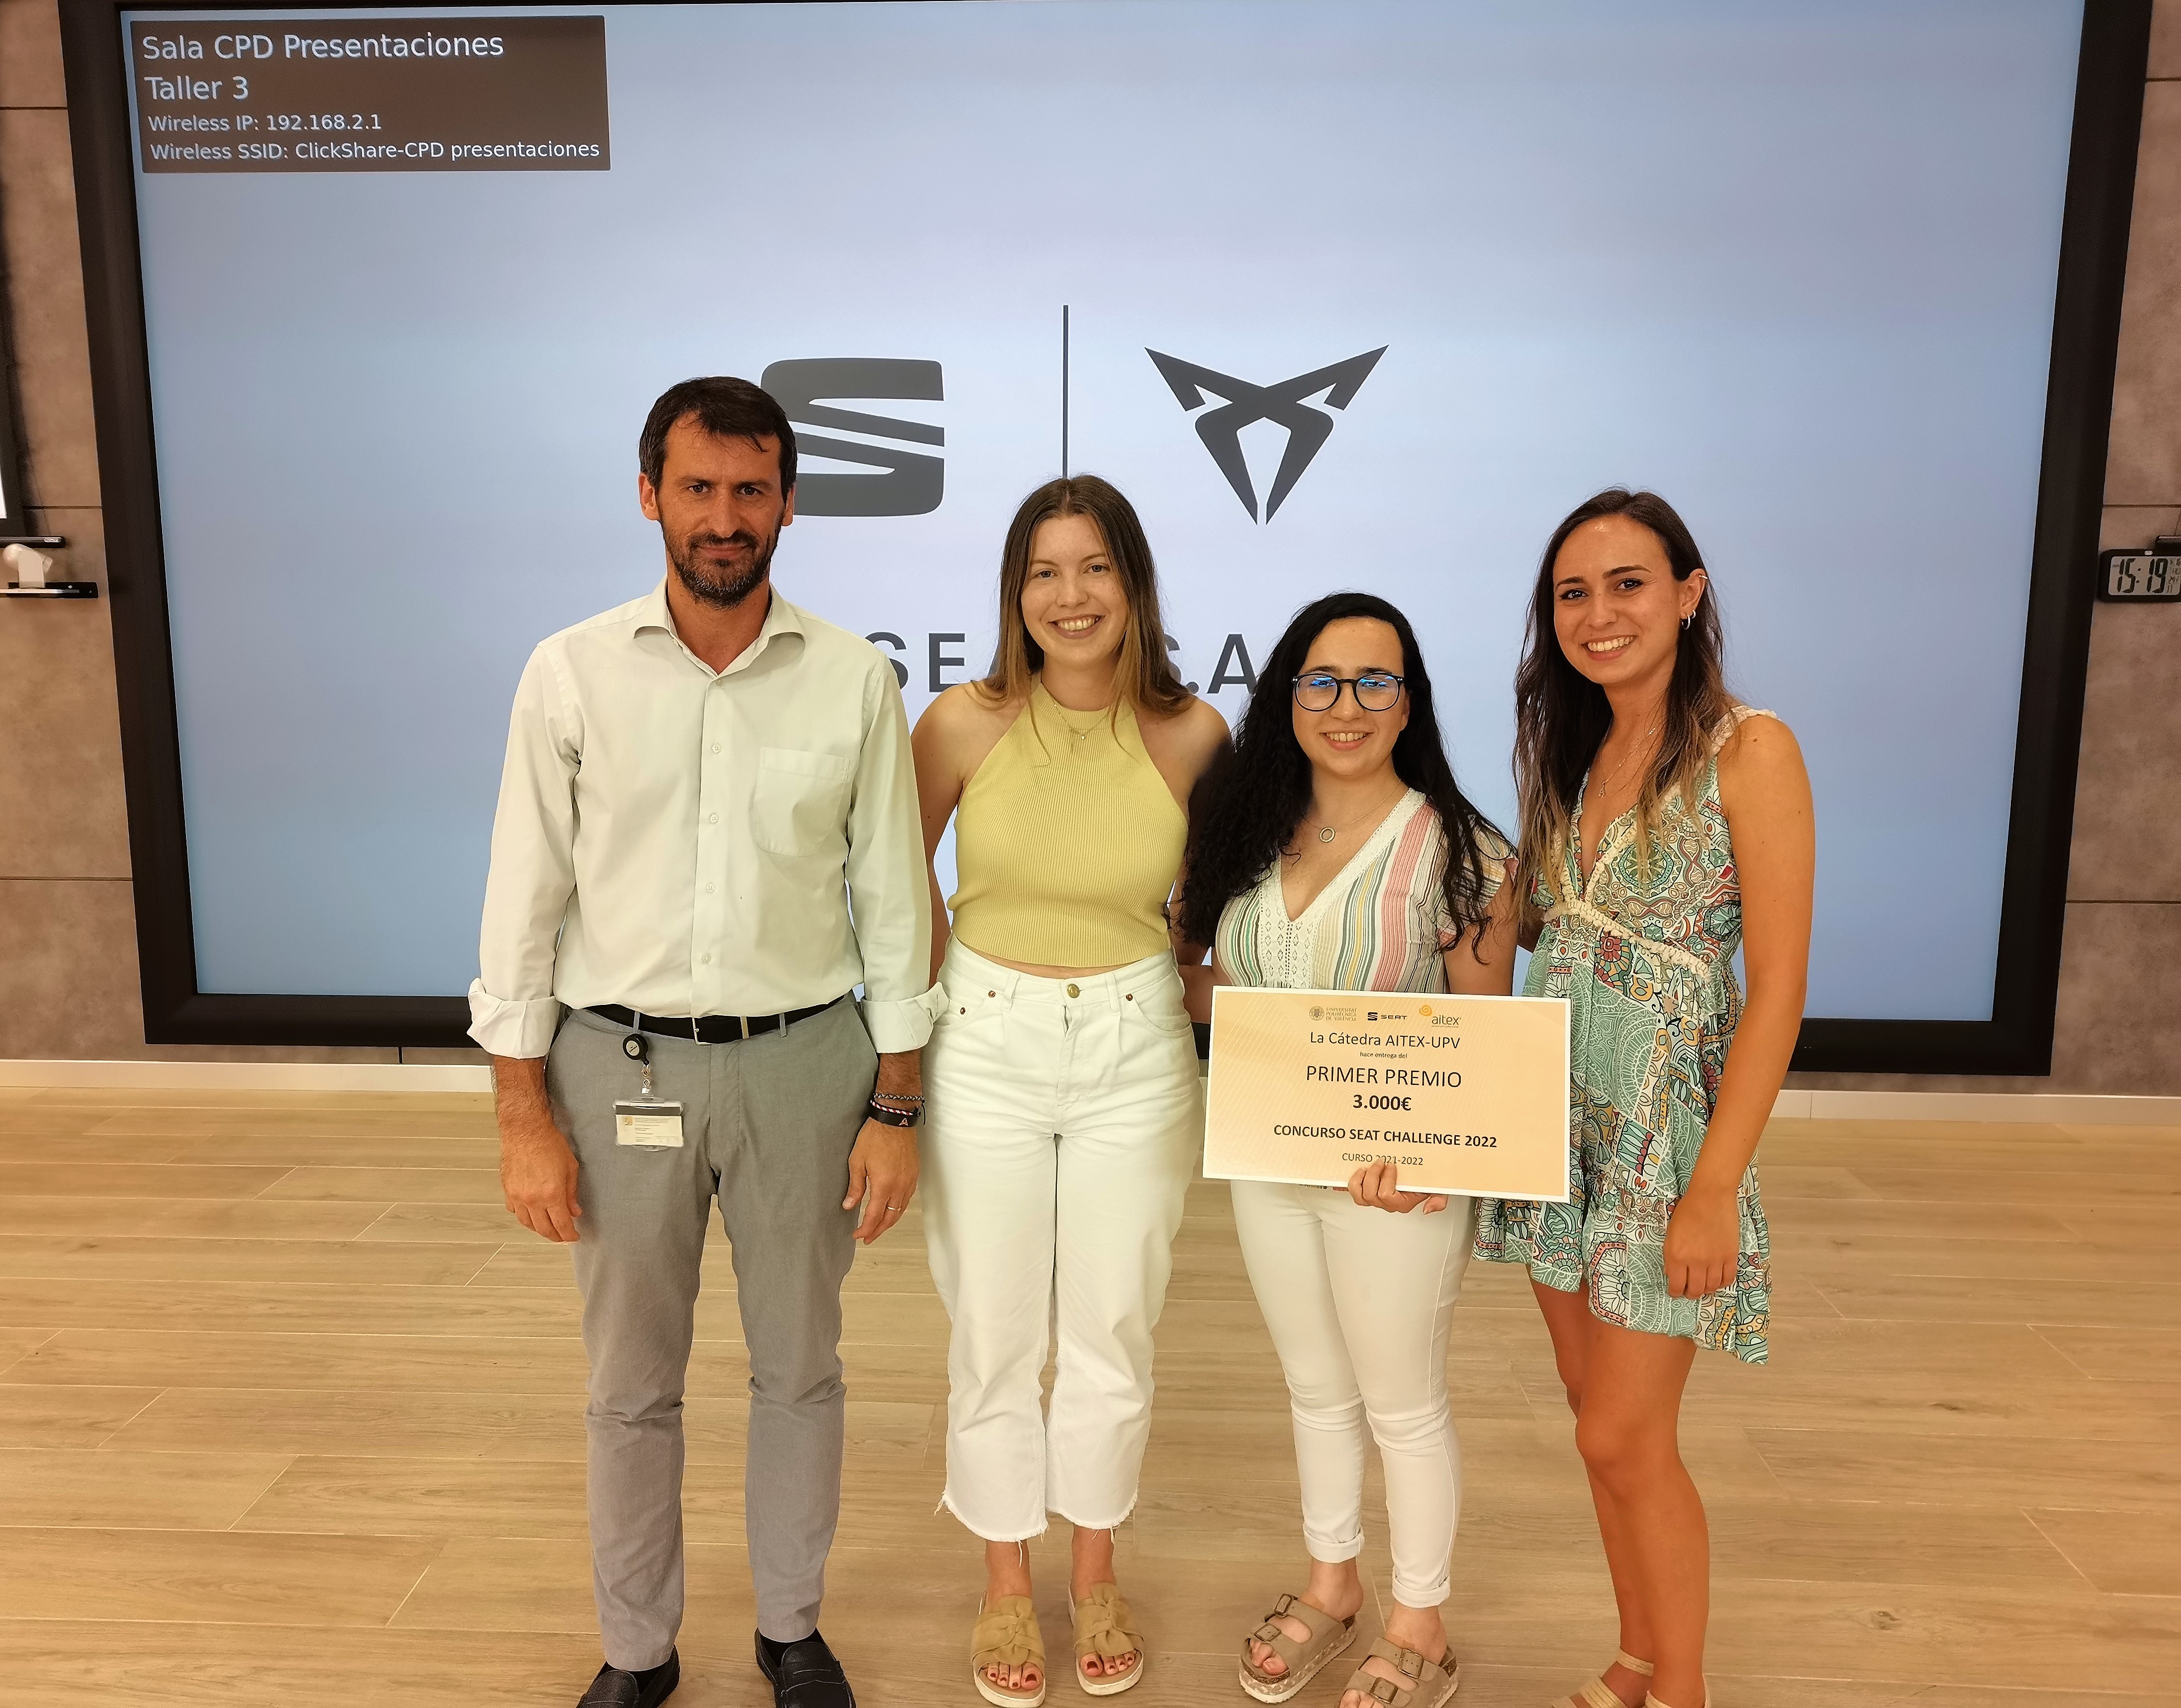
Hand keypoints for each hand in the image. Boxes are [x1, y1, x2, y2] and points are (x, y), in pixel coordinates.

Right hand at [500, 1117, 581, 1242]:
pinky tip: (532, 1214)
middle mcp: (533, 1199)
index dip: (568, 1235)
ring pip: (527, 1223)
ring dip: (539, 1229)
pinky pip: (515, 1211)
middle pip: (544, 1229)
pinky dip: (525, 1216)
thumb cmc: (549, 1144)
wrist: (525, 1131)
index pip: (561, 1225)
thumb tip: (574, 1211)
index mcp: (552, 1194)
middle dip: (555, 1236)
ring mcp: (518, 1196)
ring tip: (548, 1228)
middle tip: (563, 1237)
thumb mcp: (571, 1168)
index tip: (574, 1237)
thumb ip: (572, 1193)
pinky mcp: (508, 1190)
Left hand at [843, 1117, 918, 1244]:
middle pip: (890, 1218)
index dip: (866, 1229)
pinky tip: (892, 1209)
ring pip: (900, 1210)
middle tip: (868, 1238)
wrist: (895, 1120)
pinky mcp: (914, 1174)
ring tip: (879, 1227)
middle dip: (878, 1231)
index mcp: (884, 1185)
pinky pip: (907, 1199)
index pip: (874, 1216)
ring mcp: (909, 1181)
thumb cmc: (874, 1137)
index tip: (857, 1235)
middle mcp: (899, 1187)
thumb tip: (849, 1206)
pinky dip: (898, 1209)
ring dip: (889, 1221)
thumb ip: (855, 1186)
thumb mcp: (857, 1161)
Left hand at [1347, 1160, 1446, 1215]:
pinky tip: (1339, 1181)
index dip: (1386, 1180)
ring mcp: (1374, 1197)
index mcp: (1401, 1202)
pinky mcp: (1365, 1189)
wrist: (1421, 1175)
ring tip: (1365, 1167)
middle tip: (1379, 1162)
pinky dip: (1345, 1186)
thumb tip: (1429, 1209)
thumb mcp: (1439, 1190)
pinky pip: (1352, 1192)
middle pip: (1370, 1196)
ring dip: (1359, 1180)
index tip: (1392, 1165)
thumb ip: (1439, 1200)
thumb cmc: (1427, 1182)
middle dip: (1372, 1176)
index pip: (1386, 1196)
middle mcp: (1386, 1202)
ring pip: (1359, 1196)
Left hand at [1663, 1184, 1738, 1297]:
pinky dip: (1722, 1283)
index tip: (1676, 1292)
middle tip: (1690, 1290)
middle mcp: (1695, 1261)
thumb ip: (1671, 1256)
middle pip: (1695, 1290)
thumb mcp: (1671, 1234)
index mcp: (1676, 1255)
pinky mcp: (1730, 1255)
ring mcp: (1714, 1260)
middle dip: (1691, 1293)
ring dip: (1707, 1290)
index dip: (1675, 1292)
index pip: (1676, 1286)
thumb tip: (1673, 1274)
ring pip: (1712, 1287)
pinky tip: (1717, 1279)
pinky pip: (1728, 1278)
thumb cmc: (1687, 1211)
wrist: (1710, 1196)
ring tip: (1704, 1285)